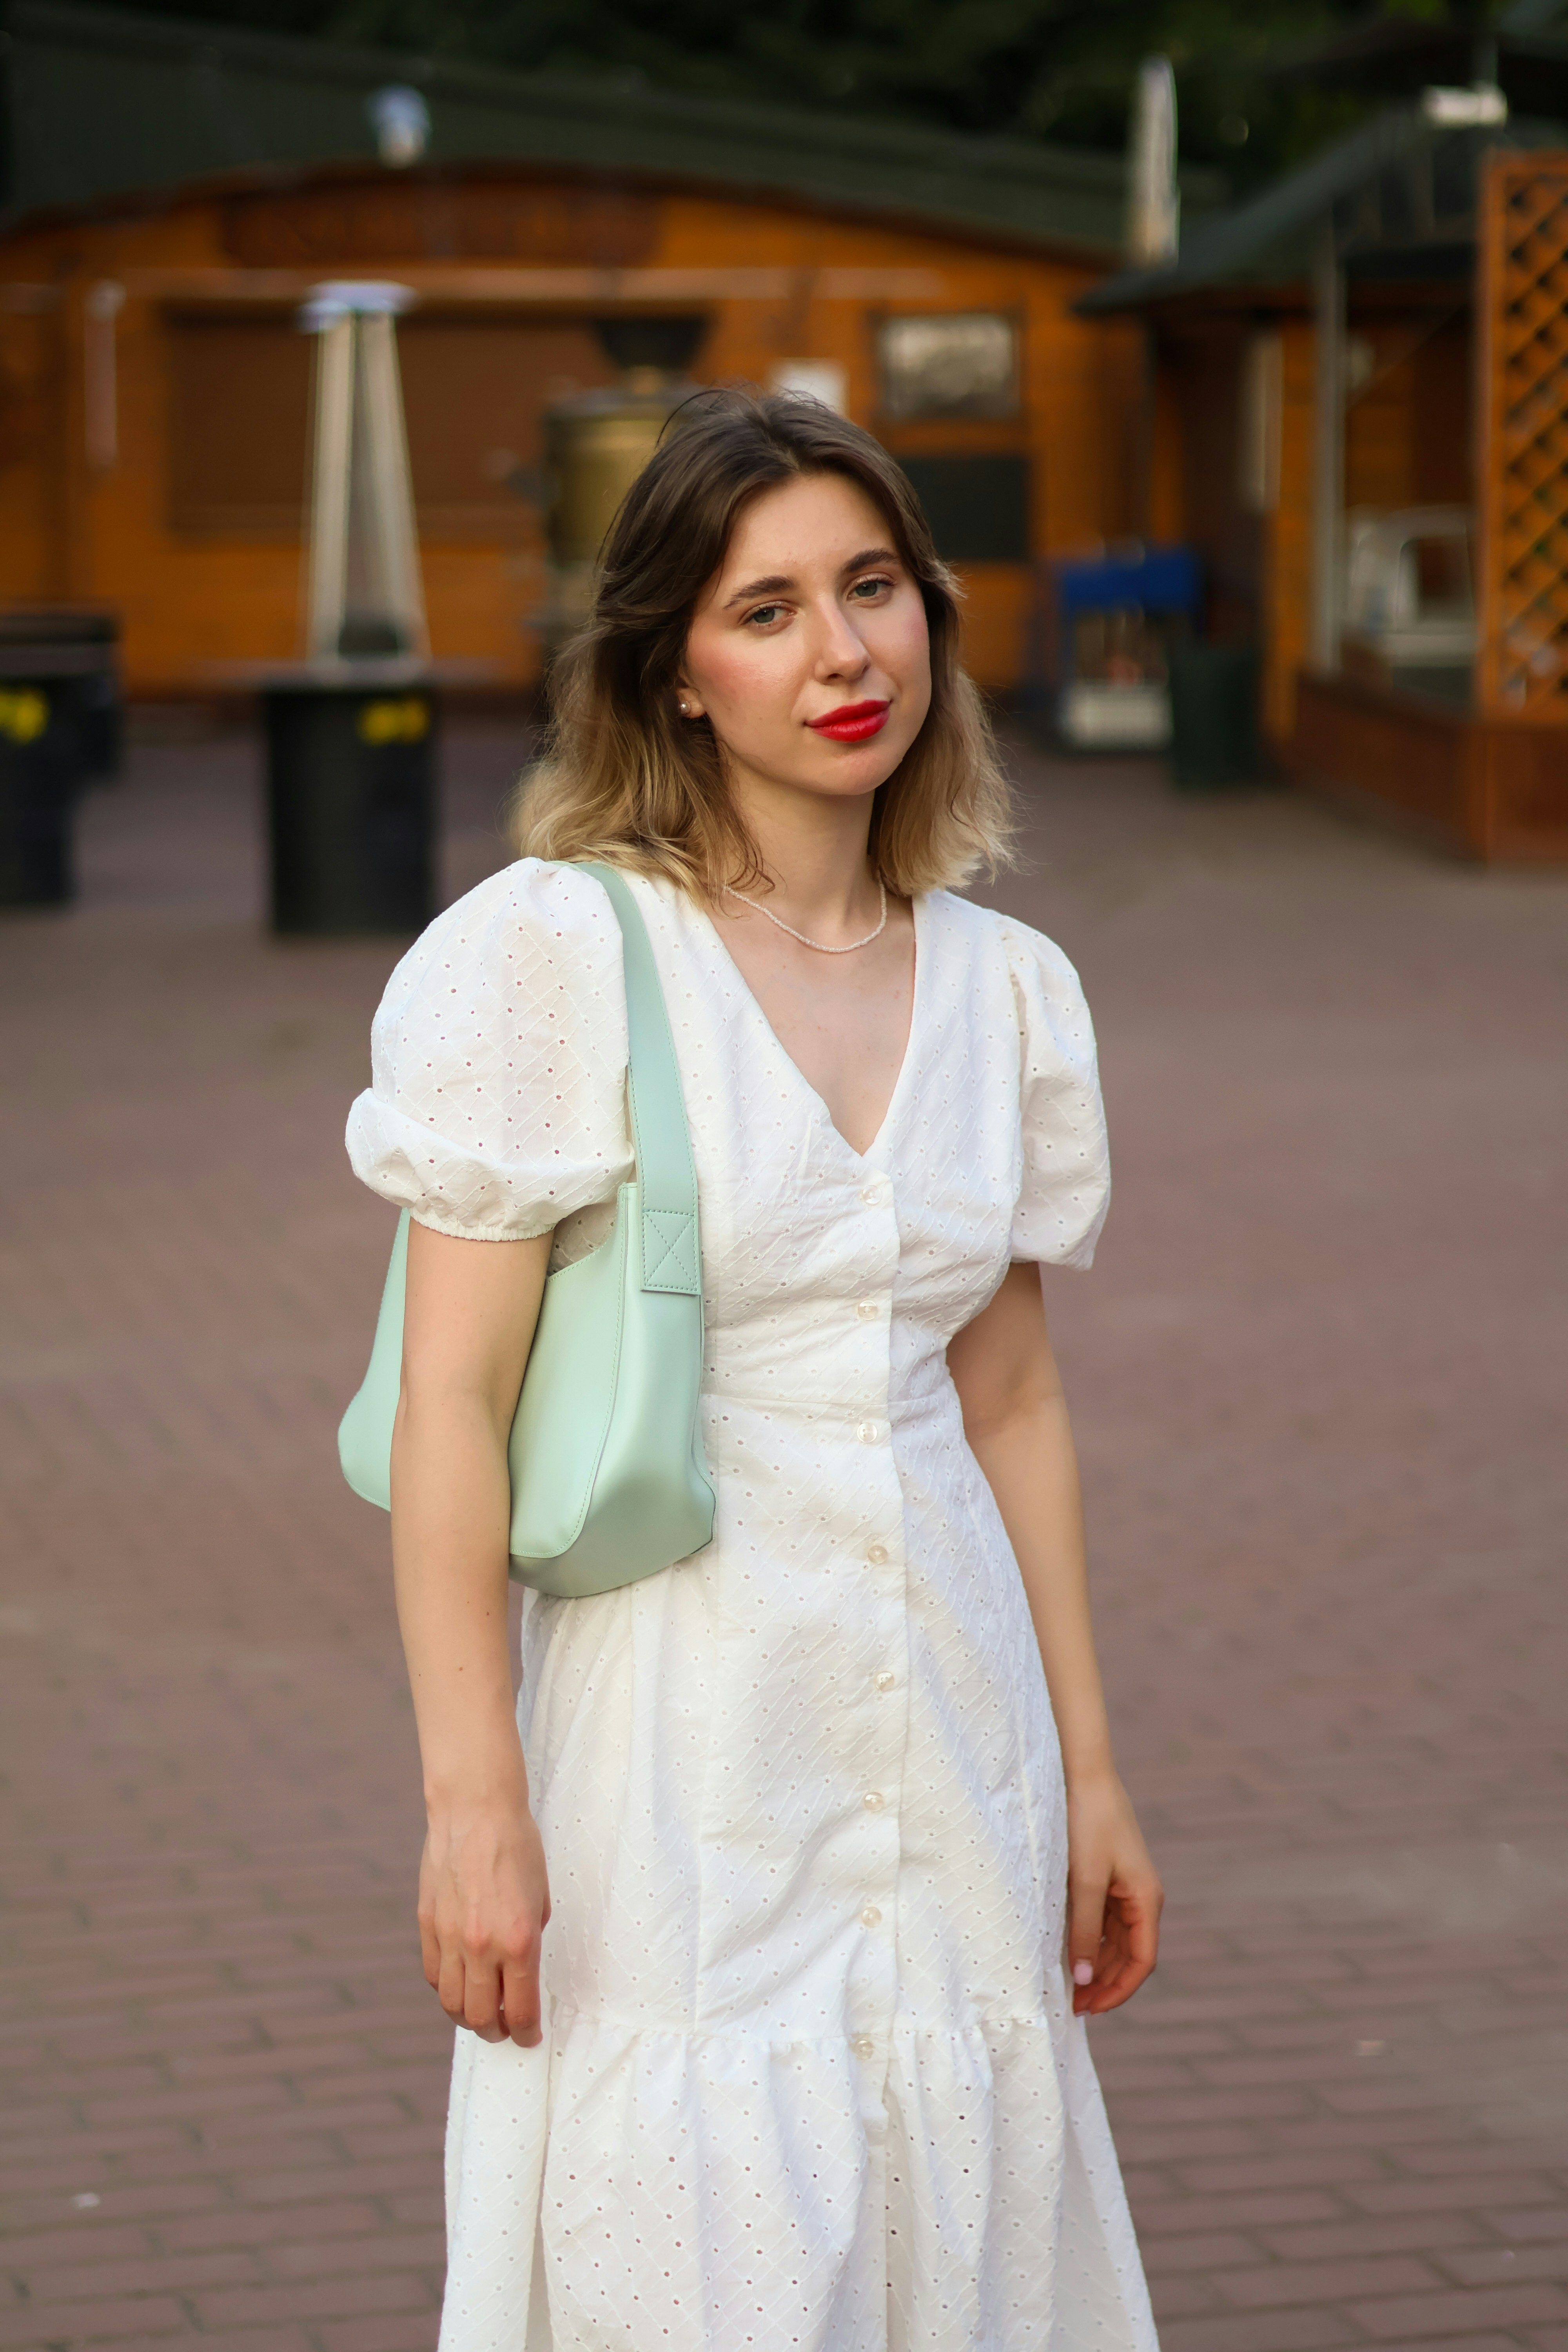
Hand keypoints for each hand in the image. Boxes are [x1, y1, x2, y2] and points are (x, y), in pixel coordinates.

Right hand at [417, 1767, 550, 2046]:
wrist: (476, 1810)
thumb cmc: (517, 1846)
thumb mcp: (540, 1898)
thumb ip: (529, 1939)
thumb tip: (519, 1969)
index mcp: (518, 1941)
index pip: (520, 2011)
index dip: (527, 2034)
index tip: (531, 2038)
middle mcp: (481, 1946)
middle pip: (482, 2016)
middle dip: (497, 2032)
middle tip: (505, 2029)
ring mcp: (450, 1937)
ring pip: (451, 2003)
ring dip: (468, 2017)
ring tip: (480, 2013)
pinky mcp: (427, 1924)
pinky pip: (434, 1974)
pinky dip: (446, 1988)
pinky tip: (459, 1982)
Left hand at [1064, 1771, 1161, 2016]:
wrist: (1083, 1774)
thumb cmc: (1087, 1822)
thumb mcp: (1084, 1880)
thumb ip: (1083, 1930)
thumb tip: (1084, 1978)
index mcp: (1145, 1899)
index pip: (1141, 1961)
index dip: (1119, 1990)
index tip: (1090, 2009)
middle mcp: (1141, 1897)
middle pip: (1128, 1956)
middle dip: (1104, 1983)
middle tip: (1072, 2005)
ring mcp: (1125, 1888)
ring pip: (1115, 1941)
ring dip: (1096, 1965)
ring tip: (1069, 1987)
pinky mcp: (1108, 1878)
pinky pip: (1103, 1921)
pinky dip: (1089, 1941)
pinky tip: (1069, 1953)